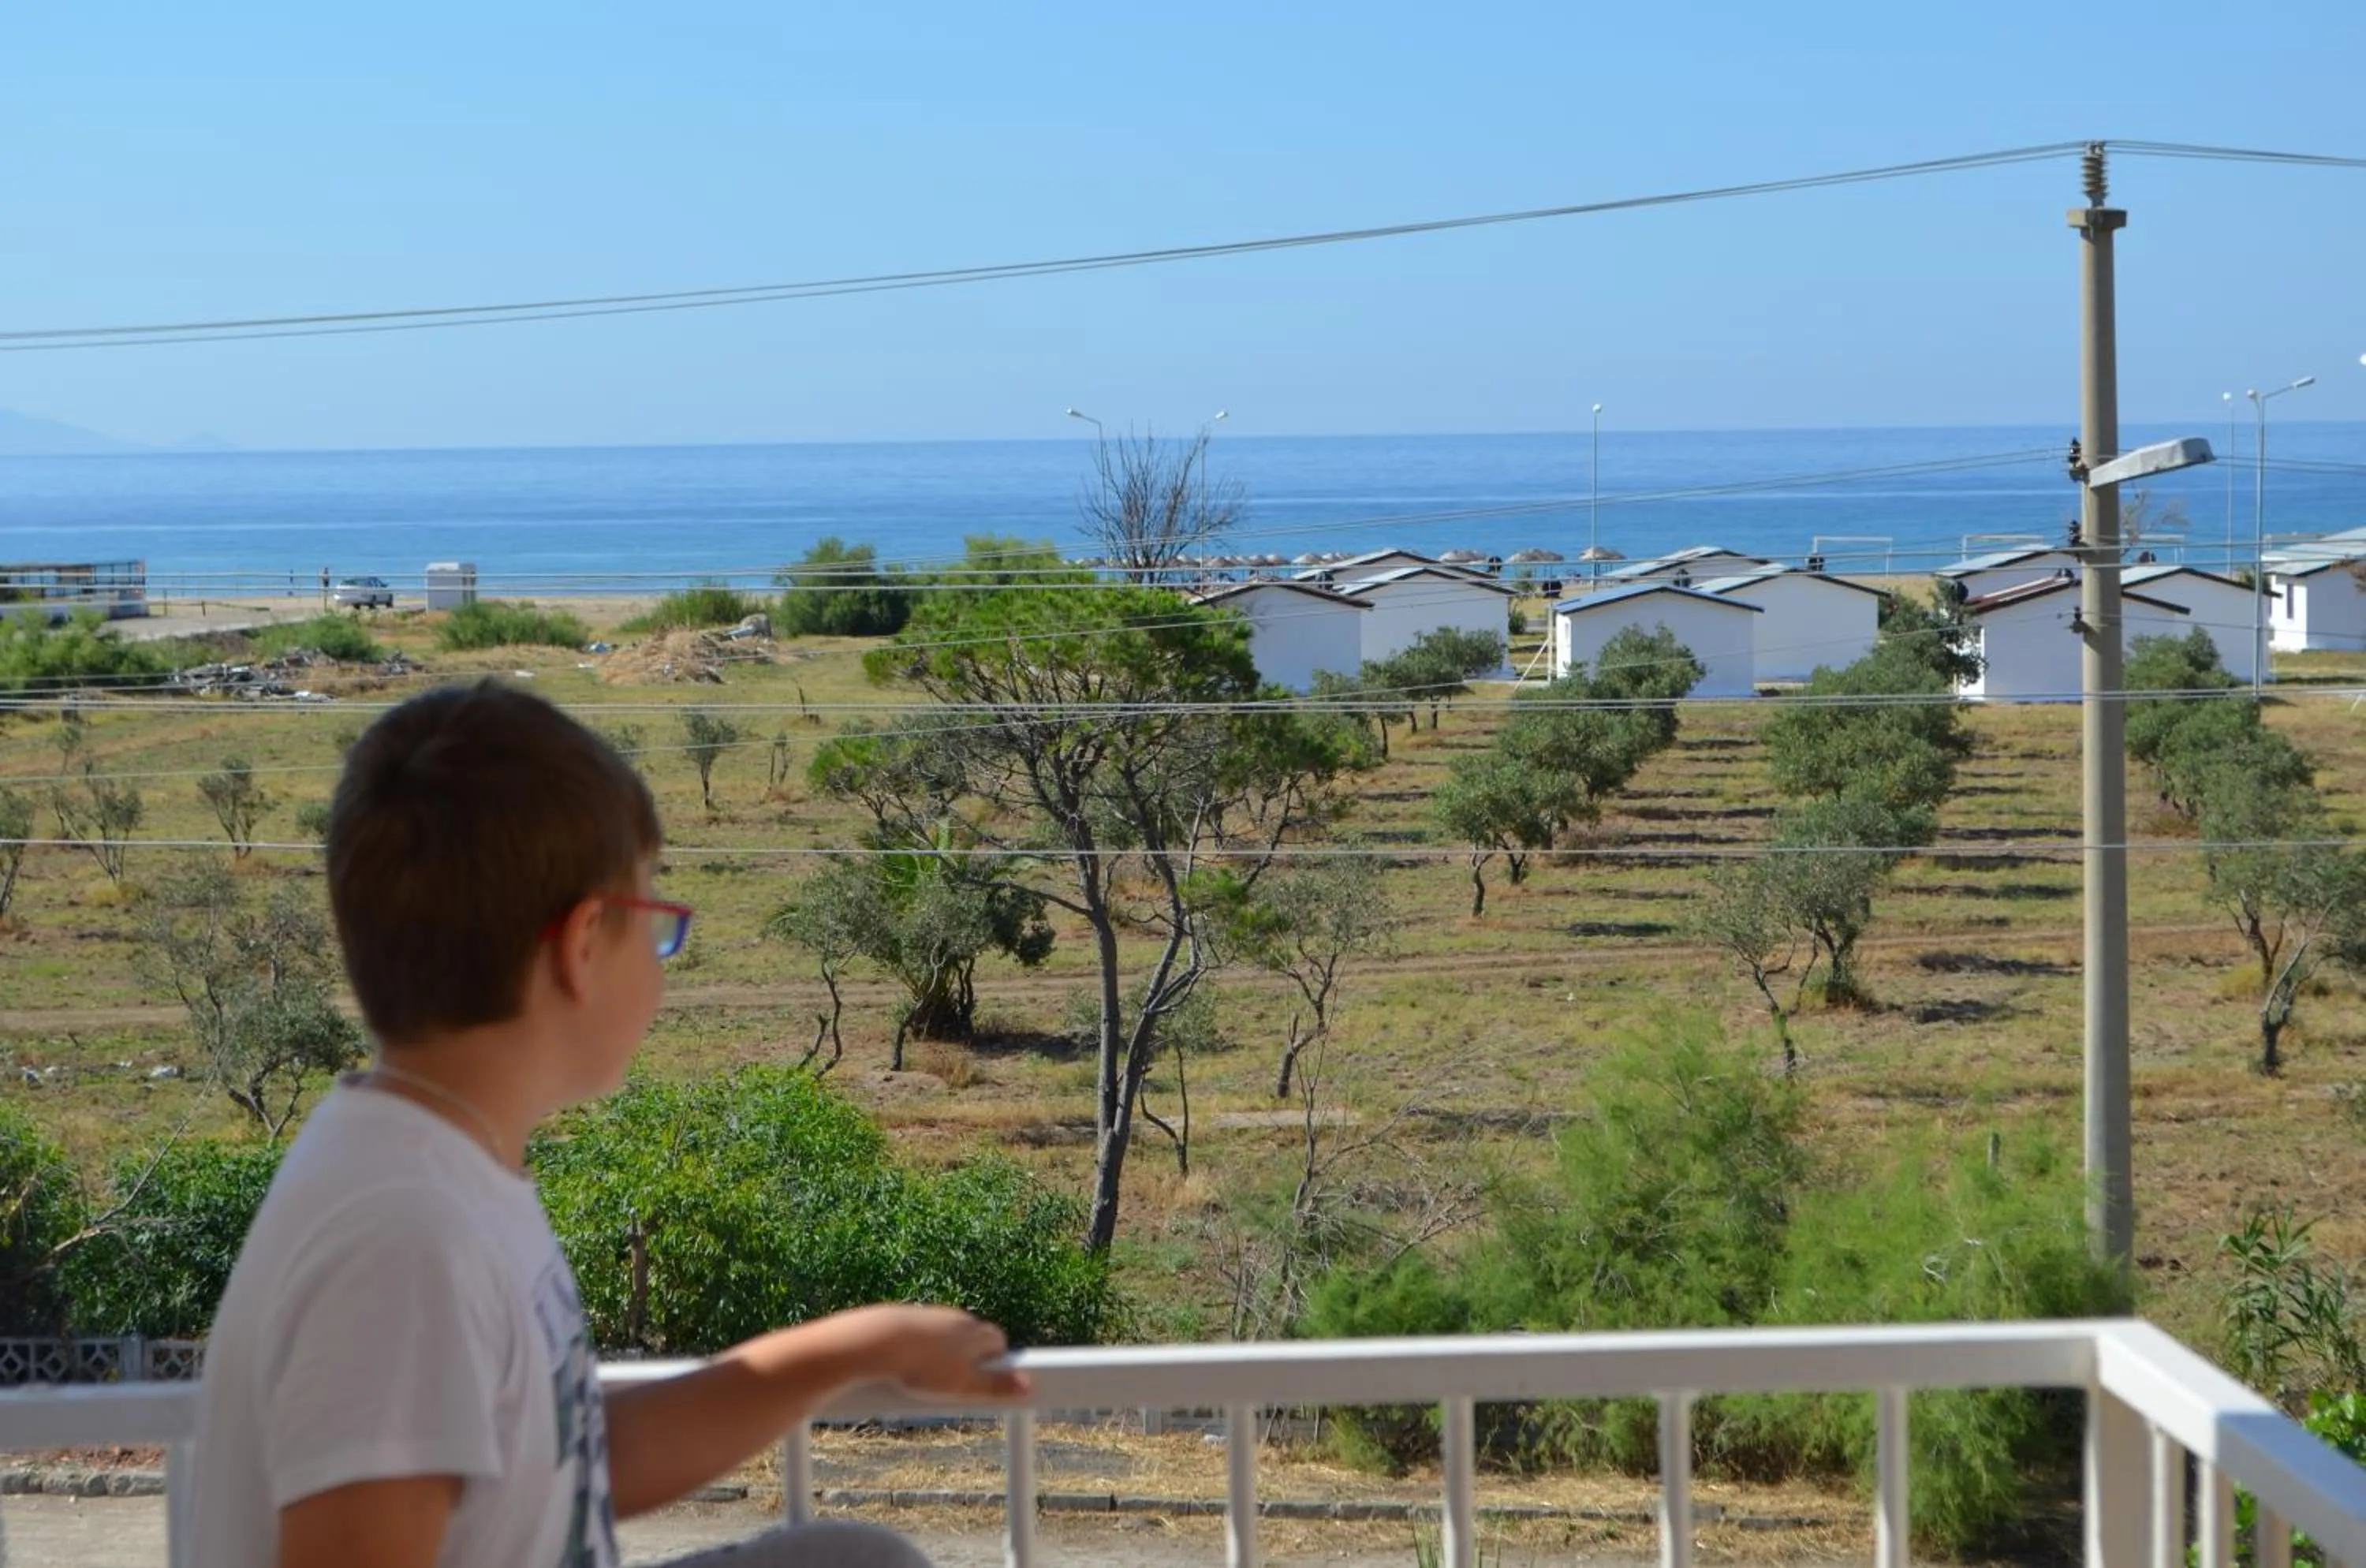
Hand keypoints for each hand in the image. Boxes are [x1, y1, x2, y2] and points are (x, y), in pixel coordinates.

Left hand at [857, 1304, 1029, 1400]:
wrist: (879, 1341)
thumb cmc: (924, 1366)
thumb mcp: (964, 1385)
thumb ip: (995, 1386)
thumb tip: (1028, 1385)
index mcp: (976, 1332)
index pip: (999, 1340)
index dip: (997, 1361)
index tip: (987, 1379)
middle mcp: (958, 1318)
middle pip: (975, 1336)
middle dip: (972, 1356)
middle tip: (959, 1382)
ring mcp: (933, 1315)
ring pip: (948, 1335)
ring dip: (946, 1352)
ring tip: (929, 1378)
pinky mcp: (909, 1317)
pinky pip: (924, 1334)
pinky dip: (923, 1348)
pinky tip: (909, 1366)